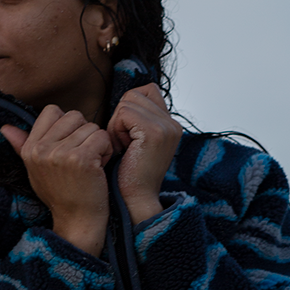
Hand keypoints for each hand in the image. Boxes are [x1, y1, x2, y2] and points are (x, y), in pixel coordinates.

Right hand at [2, 106, 111, 255]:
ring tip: (90, 164)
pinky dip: (106, 151)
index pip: (52, 111)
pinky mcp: (81, 159)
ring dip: (97, 143)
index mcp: (30, 148)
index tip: (70, 144)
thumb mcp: (35, 169)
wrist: (76, 220)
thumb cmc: (59, 194)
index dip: (67, 124)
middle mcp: (42, 149)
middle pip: (74, 115)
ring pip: (91, 126)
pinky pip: (102, 137)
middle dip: (84, 132)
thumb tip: (5, 127)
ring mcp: (60, 154)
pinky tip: (99, 167)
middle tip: (83, 156)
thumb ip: (22, 145)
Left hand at [106, 83, 181, 226]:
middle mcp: (173, 123)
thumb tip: (125, 98)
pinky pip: (124, 113)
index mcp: (171, 125)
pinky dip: (116, 130)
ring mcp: (166, 127)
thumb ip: (138, 118)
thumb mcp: (137, 141)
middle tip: (124, 143)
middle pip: (135, 94)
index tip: (128, 134)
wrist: (135, 199)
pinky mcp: (154, 132)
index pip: (147, 90)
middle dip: (121, 116)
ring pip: (128, 102)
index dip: (129, 108)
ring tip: (124, 147)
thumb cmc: (128, 173)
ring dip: (117, 124)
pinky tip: (123, 149)